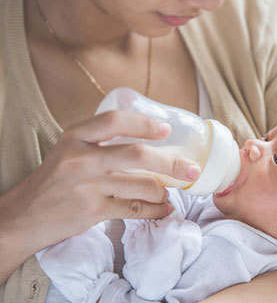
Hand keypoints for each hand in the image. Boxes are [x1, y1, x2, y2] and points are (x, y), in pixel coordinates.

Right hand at [0, 111, 199, 283]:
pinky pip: (135, 209)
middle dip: (172, 163)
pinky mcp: (92, 212)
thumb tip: (151, 138)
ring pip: (142, 185)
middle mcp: (81, 158)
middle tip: (192, 169)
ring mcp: (87, 186)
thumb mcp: (70, 149)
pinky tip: (164, 209)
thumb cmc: (55, 179)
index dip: (145, 124)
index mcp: (76, 136)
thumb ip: (102, 141)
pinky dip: (155, 210)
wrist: (24, 215)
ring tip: (173, 191)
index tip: (167, 129)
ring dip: (165, 190)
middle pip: (138, 155)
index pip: (115, 120)